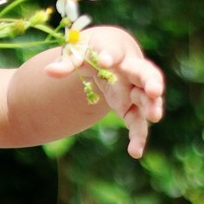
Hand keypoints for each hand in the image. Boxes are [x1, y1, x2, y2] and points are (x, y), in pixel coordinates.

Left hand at [45, 26, 165, 158]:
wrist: (107, 56)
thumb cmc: (92, 51)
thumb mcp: (77, 54)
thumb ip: (66, 64)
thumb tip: (48, 71)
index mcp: (116, 51)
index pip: (113, 52)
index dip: (109, 55)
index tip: (104, 60)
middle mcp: (131, 70)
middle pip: (146, 73)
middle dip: (151, 81)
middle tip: (155, 90)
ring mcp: (134, 90)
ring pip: (148, 99)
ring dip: (152, 107)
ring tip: (155, 117)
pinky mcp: (131, 108)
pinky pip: (137, 123)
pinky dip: (138, 137)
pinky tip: (135, 152)